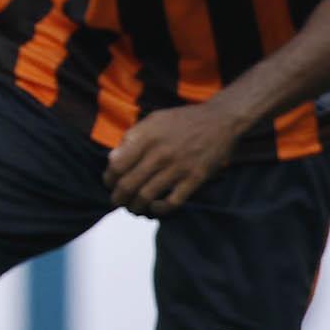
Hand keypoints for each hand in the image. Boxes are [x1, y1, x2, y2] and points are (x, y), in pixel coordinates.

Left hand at [105, 98, 243, 215]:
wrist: (220, 120)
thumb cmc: (182, 120)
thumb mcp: (152, 120)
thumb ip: (131, 138)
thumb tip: (112, 159)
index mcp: (146, 138)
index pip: (117, 166)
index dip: (109, 179)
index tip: (110, 184)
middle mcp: (159, 154)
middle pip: (128, 185)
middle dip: (118, 198)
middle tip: (117, 202)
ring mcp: (178, 167)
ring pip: (147, 196)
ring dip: (135, 207)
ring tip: (133, 208)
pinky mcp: (195, 178)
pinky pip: (172, 202)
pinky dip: (159, 209)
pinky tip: (154, 208)